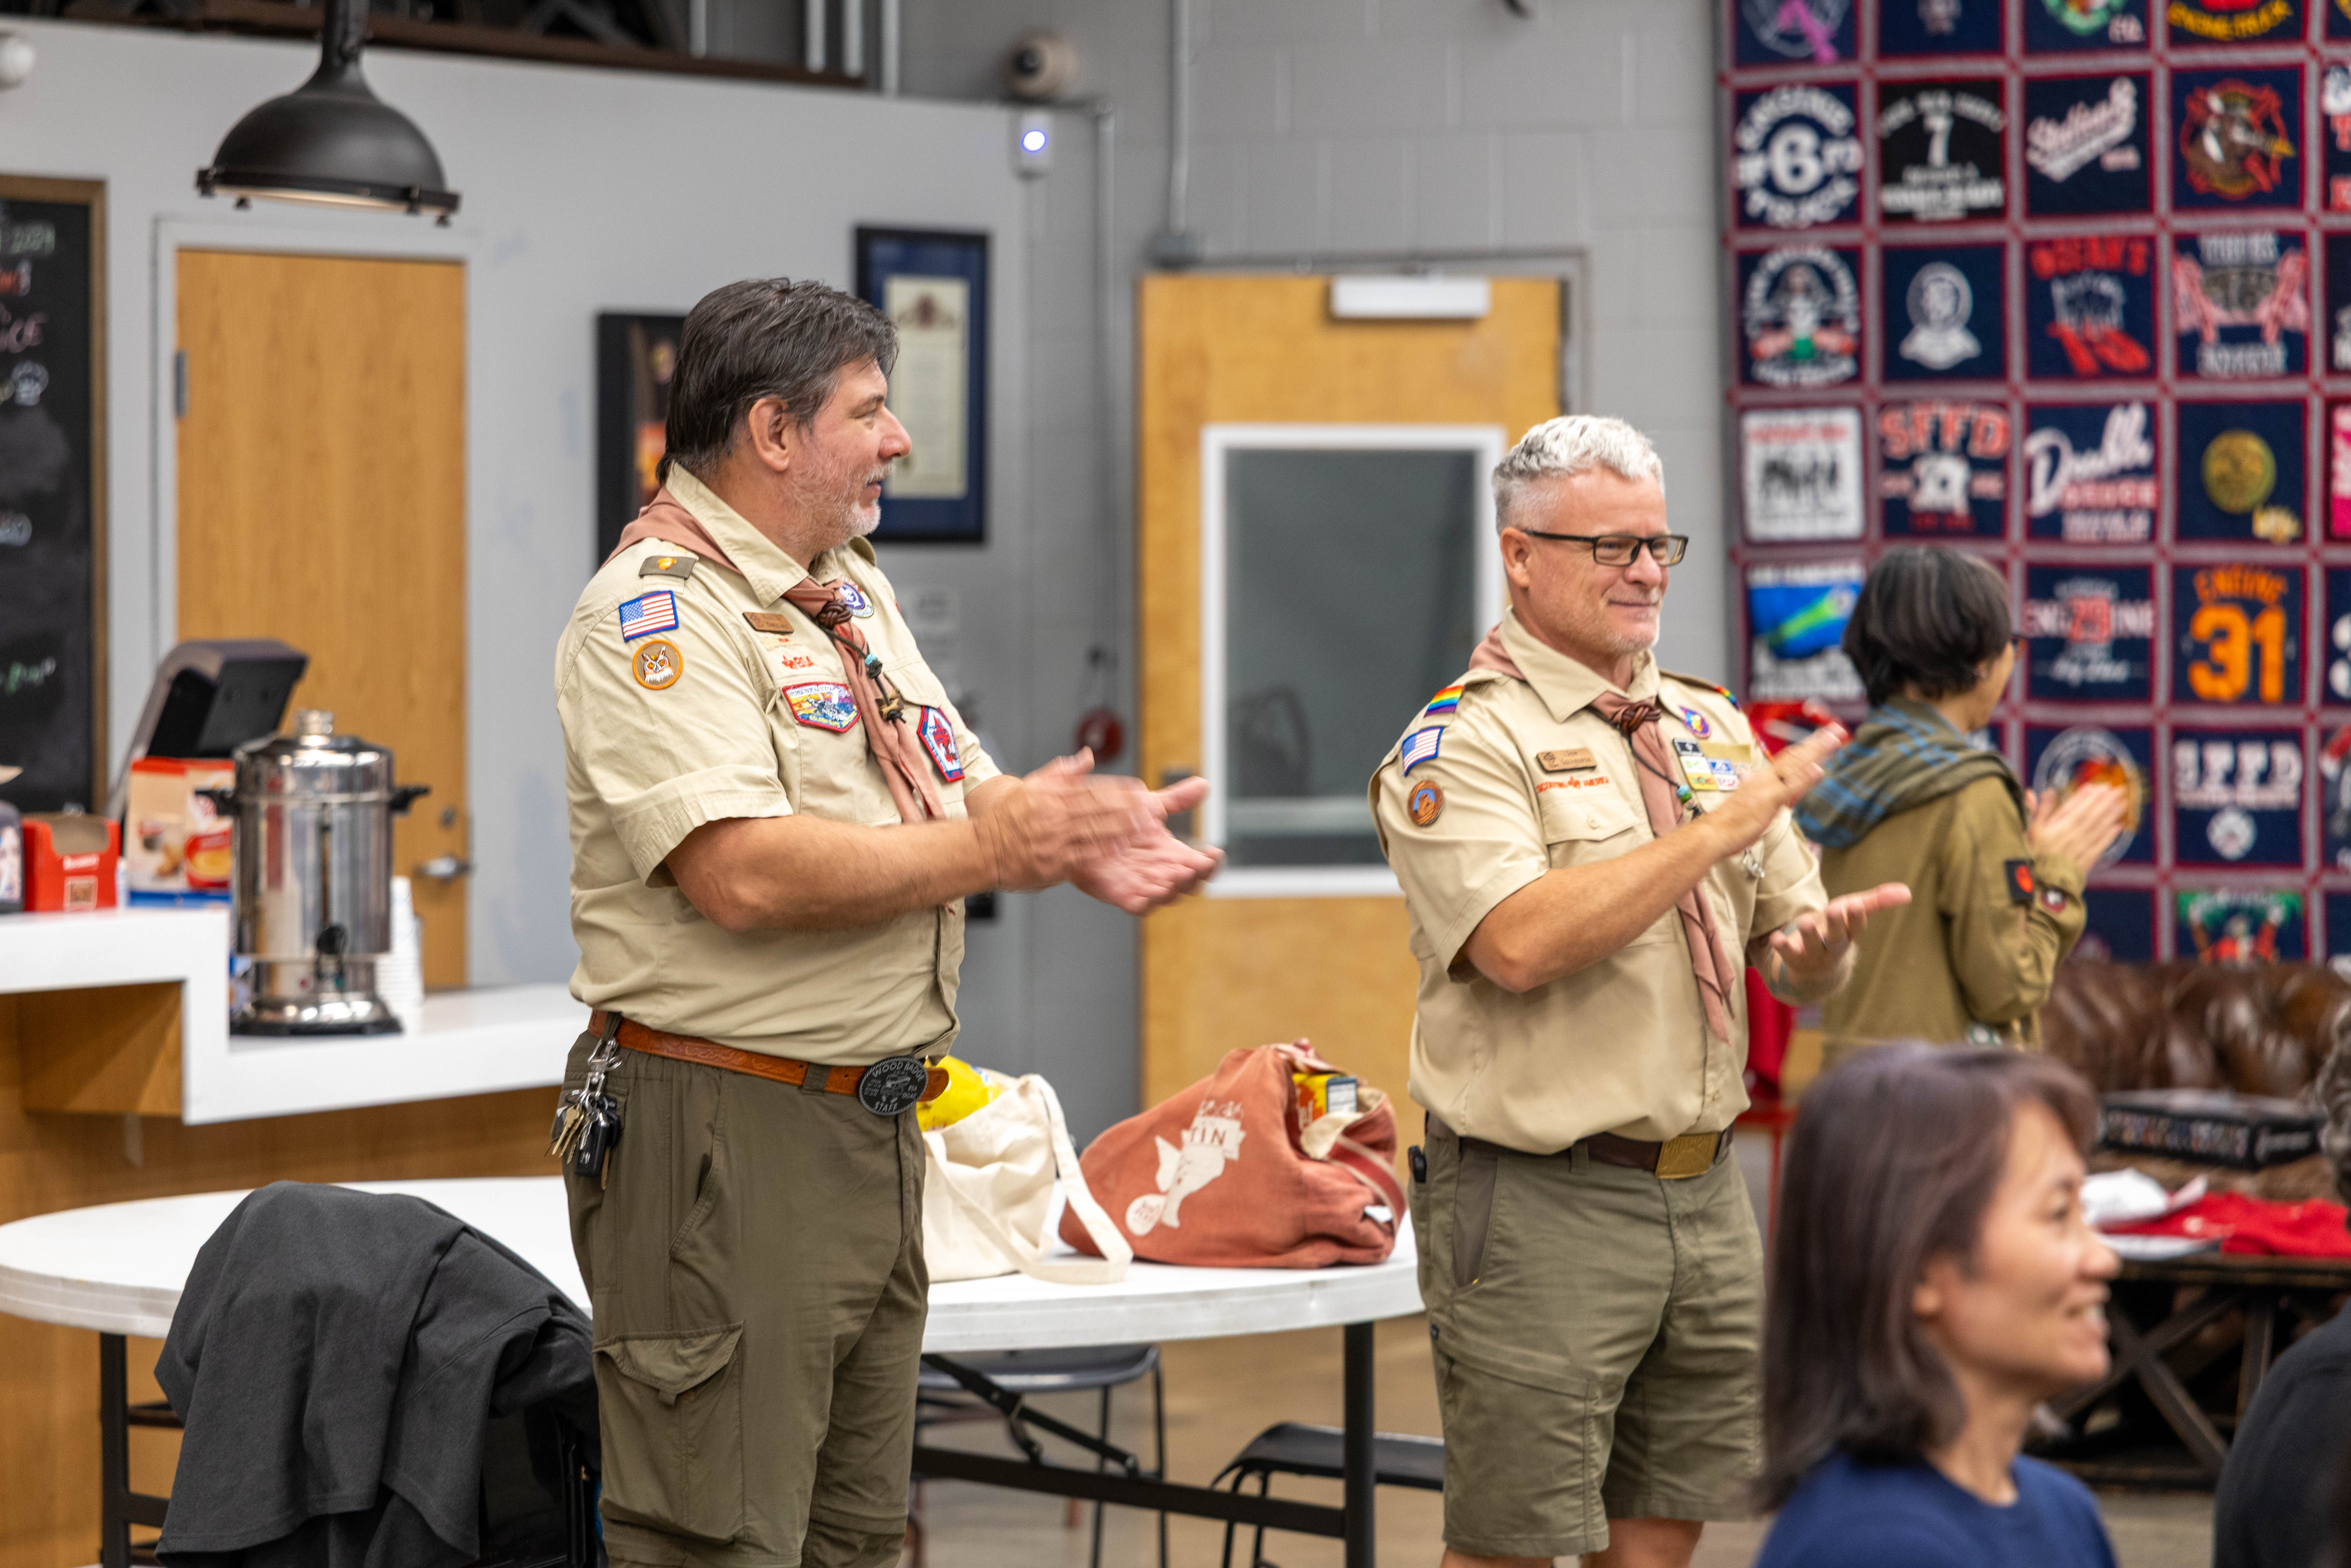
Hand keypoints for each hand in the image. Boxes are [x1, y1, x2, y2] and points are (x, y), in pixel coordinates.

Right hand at [975, 750, 1157, 891]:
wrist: (979, 849)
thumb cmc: (1004, 819)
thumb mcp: (1030, 786)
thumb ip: (1061, 772)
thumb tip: (1087, 756)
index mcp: (1049, 795)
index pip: (1091, 789)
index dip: (1119, 790)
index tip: (1140, 790)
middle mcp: (1053, 815)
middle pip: (1097, 809)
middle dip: (1128, 809)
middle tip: (1153, 808)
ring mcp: (1053, 840)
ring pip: (1093, 831)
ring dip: (1122, 829)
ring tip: (1146, 827)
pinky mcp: (1051, 863)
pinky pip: (1082, 856)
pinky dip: (1103, 851)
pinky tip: (1121, 848)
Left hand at [1071, 773, 1222, 912]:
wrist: (1082, 827)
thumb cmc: (1117, 820)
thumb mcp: (1150, 805)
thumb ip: (1177, 799)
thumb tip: (1203, 785)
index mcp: (1173, 854)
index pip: (1201, 865)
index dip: (1211, 862)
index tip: (1215, 852)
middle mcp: (1162, 872)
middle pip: (1189, 884)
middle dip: (1195, 877)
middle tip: (1196, 866)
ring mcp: (1144, 885)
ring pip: (1167, 896)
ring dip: (1174, 888)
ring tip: (1177, 876)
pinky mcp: (1121, 895)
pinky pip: (1138, 906)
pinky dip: (1147, 902)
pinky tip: (1152, 893)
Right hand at [1700, 723, 1848, 855]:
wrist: (1713, 833)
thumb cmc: (1730, 821)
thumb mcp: (1745, 800)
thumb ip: (1752, 787)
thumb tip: (1748, 775)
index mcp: (1762, 778)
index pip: (1789, 758)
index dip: (1808, 747)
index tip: (1825, 736)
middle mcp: (1766, 778)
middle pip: (1795, 756)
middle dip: (1818, 742)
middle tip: (1837, 730)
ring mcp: (1768, 788)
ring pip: (1795, 765)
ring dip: (1815, 751)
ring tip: (1833, 738)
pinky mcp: (1769, 800)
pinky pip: (1789, 787)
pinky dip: (1803, 777)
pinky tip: (1817, 768)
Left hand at [1768, 882, 1911, 976]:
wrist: (1815, 967)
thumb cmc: (1836, 931)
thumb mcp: (1852, 914)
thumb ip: (1877, 902)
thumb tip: (1907, 891)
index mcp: (1849, 934)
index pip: (1856, 927)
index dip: (1857, 917)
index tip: (1856, 905)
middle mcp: (1834, 947)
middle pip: (1837, 937)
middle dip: (1836, 923)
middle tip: (1834, 909)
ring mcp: (1815, 956)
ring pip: (1813, 947)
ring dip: (1809, 935)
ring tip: (1803, 921)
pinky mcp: (1795, 960)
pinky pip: (1788, 955)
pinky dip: (1782, 947)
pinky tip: (1775, 937)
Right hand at [2028, 782, 2127, 872]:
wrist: (2040, 885)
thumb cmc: (2032, 855)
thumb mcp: (2030, 831)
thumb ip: (2038, 811)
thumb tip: (2043, 792)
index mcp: (2056, 828)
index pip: (2075, 809)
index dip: (2087, 797)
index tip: (2098, 786)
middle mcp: (2070, 836)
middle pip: (2091, 816)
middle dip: (2105, 802)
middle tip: (2118, 789)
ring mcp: (2080, 849)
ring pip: (2098, 828)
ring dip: (2111, 815)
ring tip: (2123, 802)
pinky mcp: (2086, 861)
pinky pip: (2100, 846)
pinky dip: (2110, 836)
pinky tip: (2119, 826)